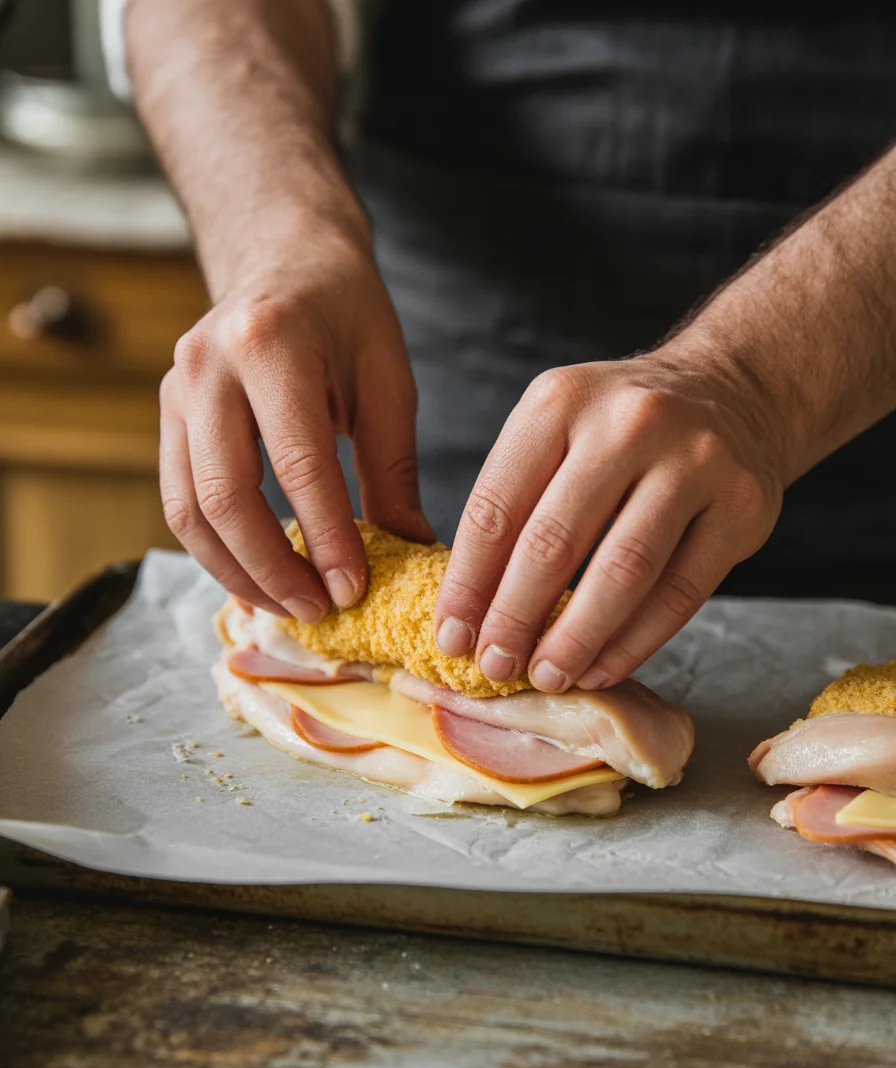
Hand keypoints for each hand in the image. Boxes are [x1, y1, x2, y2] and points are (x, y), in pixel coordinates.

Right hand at [159, 232, 431, 619]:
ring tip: (289, 605)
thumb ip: (391, 467)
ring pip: (188, 510)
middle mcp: (207, 365)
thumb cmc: (346, 314)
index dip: (325, 538)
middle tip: (319, 609)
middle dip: (273, 568)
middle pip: (225, 496)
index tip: (353, 591)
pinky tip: (257, 574)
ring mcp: (176, 389)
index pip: (297, 464)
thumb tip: (410, 551)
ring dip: (237, 571)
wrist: (284, 256)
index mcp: (271, 343)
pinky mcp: (167, 413)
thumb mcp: (386, 379)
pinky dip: (216, 549)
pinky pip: (179, 499)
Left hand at [434, 343, 784, 690]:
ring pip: (623, 573)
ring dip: (576, 639)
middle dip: (515, 618)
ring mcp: (694, 462)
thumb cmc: (620, 428)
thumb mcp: (556, 430)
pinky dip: (634, 642)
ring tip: (548, 675)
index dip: (468, 584)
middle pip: (554, 542)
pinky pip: (680, 592)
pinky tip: (602, 667)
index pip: (496, 508)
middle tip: (496, 666)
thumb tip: (470, 612)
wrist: (734, 390)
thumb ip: (515, 504)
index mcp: (560, 402)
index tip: (452, 637)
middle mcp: (628, 424)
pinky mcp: (742, 506)